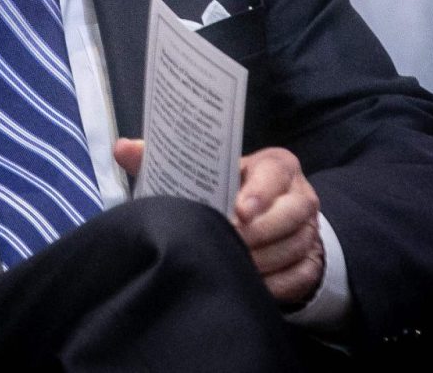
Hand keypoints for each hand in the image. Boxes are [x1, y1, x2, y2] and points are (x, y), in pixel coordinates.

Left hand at [112, 140, 325, 307]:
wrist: (266, 219)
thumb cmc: (229, 190)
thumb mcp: (205, 171)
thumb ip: (166, 160)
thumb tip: (121, 148)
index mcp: (276, 166)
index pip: (276, 173)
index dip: (260, 192)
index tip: (239, 211)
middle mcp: (300, 195)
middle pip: (291, 214)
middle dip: (257, 233)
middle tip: (228, 242)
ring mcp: (309, 231)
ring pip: (293, 247)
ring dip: (262, 260)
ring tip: (231, 263)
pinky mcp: (311, 263)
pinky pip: (298, 278)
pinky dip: (274, 284)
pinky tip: (249, 283)